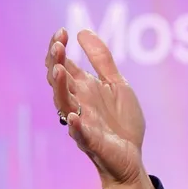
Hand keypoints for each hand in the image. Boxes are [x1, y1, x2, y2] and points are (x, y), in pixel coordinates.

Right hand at [44, 28, 154, 188]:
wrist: (132, 156)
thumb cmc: (121, 122)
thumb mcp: (117, 84)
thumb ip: (102, 60)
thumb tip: (82, 31)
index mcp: (83, 88)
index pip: (62, 64)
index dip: (58, 48)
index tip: (62, 31)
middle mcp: (78, 102)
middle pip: (58, 81)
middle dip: (55, 63)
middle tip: (57, 46)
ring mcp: (82, 121)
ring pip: (63, 103)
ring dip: (59, 88)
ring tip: (59, 71)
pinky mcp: (91, 141)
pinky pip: (79, 133)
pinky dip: (75, 125)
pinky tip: (73, 115)